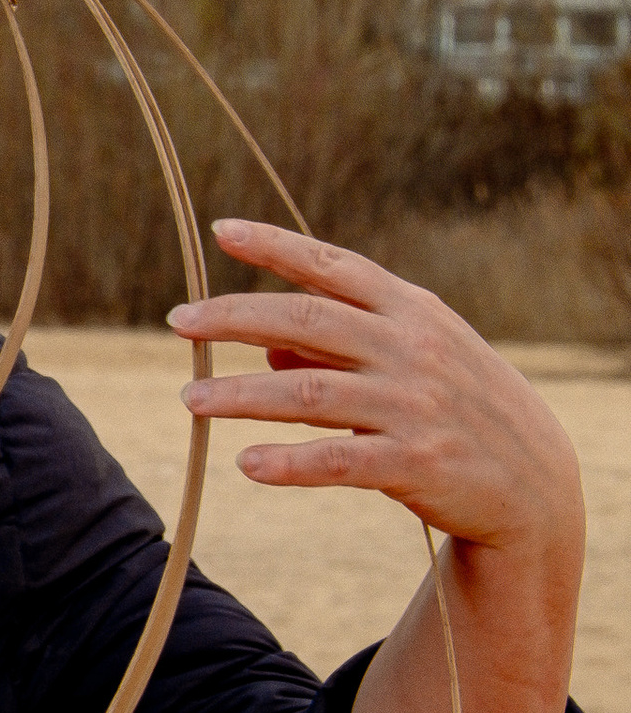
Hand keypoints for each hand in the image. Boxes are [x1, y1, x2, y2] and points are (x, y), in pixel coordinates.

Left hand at [166, 218, 583, 712]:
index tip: (219, 230)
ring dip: (241, 395)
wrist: (535, 482)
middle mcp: (410, 348)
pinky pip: (339, 461)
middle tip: (177, 322)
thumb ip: (338, 345)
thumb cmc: (457, 409)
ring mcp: (413, 405)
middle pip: (306, 319)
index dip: (276, 246)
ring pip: (308, 392)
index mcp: (410, 311)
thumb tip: (263, 340)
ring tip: (189, 402)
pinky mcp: (416, 463)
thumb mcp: (411, 359)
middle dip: (234, 317)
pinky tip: (248, 465)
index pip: (333, 265)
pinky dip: (290, 463)